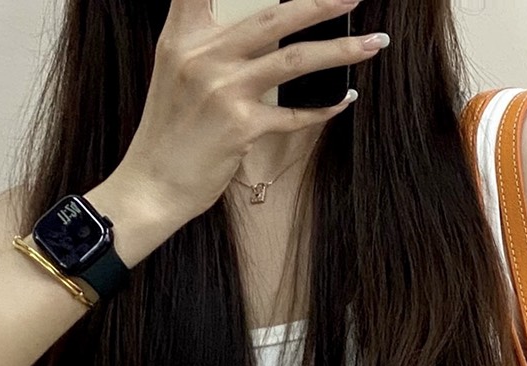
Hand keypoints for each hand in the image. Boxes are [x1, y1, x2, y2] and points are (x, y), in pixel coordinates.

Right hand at [108, 0, 384, 230]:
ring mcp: (223, 91)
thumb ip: (207, 42)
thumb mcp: (175, 71)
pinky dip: (325, 106)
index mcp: (182, 36)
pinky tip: (345, 97)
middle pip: (273, 16)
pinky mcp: (240, 127)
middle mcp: (203, 56)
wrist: (152, 185)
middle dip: (321, 3)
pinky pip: (294, 114)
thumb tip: (262, 30)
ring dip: (341, 51)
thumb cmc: (169, 131)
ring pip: (294, 60)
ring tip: (374, 42)